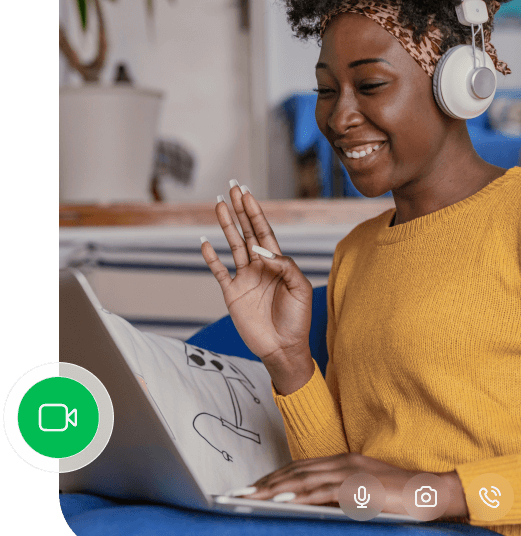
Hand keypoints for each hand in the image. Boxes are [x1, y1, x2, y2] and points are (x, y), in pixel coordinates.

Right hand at [201, 184, 312, 361]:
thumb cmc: (297, 319)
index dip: (255, 212)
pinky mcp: (232, 294)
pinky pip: (219, 272)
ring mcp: (244, 279)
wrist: (284, 347)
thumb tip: (263, 251)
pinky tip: (204, 242)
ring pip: (232, 246)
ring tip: (219, 205)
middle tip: (232, 188)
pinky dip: (211, 258)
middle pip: (246, 232)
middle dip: (240, 210)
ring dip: (226, 225)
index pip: (264, 232)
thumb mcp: (300, 289)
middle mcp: (259, 267)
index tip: (247, 194)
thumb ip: (286, 267)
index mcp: (277, 263)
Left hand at [239, 453, 467, 517]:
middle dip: (265, 483)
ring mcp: (351, 473)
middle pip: (296, 471)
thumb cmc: (399, 497)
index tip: (251, 487)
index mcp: (344, 462)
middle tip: (239, 494)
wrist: (429, 493)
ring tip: (251, 499)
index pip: (300, 467)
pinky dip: (301, 496)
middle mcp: (343, 463)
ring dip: (274, 490)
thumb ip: (338, 495)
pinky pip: (323, 492)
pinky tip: (283, 501)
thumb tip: (310, 507)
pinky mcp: (358, 487)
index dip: (274, 476)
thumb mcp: (363, 494)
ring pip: (304, 480)